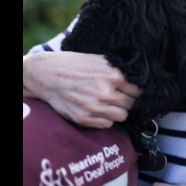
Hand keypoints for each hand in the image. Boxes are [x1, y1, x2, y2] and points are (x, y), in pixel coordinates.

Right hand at [23, 51, 140, 127]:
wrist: (47, 75)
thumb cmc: (73, 64)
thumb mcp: (99, 60)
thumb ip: (118, 70)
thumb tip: (136, 78)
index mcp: (113, 75)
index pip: (138, 89)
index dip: (135, 89)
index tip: (131, 90)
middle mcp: (106, 93)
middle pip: (131, 104)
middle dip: (127, 100)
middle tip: (120, 96)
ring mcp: (95, 108)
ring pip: (122, 116)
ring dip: (118, 110)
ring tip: (109, 103)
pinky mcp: (85, 119)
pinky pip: (107, 124)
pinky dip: (105, 118)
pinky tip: (98, 109)